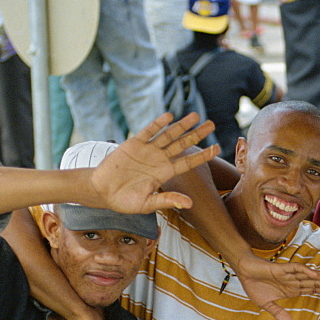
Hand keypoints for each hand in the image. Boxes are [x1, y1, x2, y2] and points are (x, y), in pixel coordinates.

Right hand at [87, 113, 219, 214]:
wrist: (101, 191)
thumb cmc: (124, 201)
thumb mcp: (147, 204)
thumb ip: (167, 200)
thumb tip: (189, 204)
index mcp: (165, 173)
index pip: (188, 162)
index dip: (203, 155)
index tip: (218, 148)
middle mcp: (159, 159)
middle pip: (182, 144)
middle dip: (197, 134)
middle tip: (212, 124)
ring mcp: (147, 150)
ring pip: (168, 135)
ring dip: (182, 125)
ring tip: (196, 115)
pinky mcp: (133, 144)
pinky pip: (148, 131)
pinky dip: (158, 124)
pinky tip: (169, 116)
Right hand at [237, 254, 319, 319]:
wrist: (244, 272)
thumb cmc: (255, 285)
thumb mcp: (267, 304)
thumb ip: (278, 313)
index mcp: (292, 289)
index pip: (312, 290)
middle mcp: (293, 281)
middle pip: (315, 283)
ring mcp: (289, 274)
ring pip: (310, 276)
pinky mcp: (282, 269)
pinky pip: (296, 269)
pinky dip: (306, 272)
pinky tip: (315, 274)